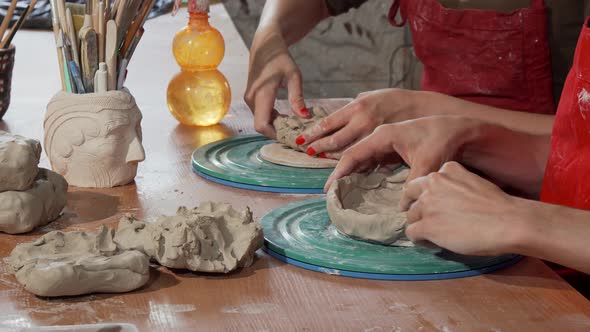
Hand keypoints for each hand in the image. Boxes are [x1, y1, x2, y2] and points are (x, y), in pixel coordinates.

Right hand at [244, 27, 309, 137]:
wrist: (265, 46)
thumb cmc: (280, 58)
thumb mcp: (294, 76)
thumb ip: (297, 97)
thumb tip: (304, 116)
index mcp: (261, 94)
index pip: (261, 125)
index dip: (275, 134)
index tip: (291, 135)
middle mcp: (251, 99)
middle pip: (262, 126)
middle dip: (278, 131)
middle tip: (297, 131)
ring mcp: (249, 99)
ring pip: (261, 121)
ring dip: (276, 125)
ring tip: (293, 123)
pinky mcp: (251, 98)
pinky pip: (260, 115)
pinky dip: (272, 119)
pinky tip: (285, 116)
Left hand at [297, 89, 416, 157]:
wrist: (425, 110)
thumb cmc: (396, 101)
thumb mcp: (372, 96)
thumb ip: (354, 106)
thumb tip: (335, 118)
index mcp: (358, 107)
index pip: (329, 122)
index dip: (313, 132)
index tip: (301, 140)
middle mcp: (363, 122)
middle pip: (335, 140)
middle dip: (319, 147)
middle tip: (308, 153)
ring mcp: (373, 137)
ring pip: (347, 153)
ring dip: (332, 158)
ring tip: (321, 160)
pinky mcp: (384, 150)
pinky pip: (364, 161)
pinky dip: (353, 165)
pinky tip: (345, 169)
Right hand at [324, 116, 480, 190]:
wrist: (458, 129)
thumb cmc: (442, 140)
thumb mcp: (428, 163)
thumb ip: (413, 184)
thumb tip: (401, 208)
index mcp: (383, 134)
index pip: (354, 154)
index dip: (340, 172)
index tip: (329, 188)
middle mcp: (380, 135)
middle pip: (353, 155)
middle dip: (339, 173)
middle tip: (329, 193)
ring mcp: (385, 140)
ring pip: (361, 157)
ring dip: (350, 172)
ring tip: (339, 191)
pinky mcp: (392, 147)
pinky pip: (371, 159)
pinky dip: (363, 171)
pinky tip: (359, 185)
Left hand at [401, 162, 517, 255]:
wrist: (507, 222)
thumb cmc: (497, 205)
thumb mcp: (473, 181)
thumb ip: (454, 183)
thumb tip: (447, 198)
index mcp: (446, 171)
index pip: (423, 181)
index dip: (422, 193)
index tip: (423, 202)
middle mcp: (432, 184)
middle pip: (410, 195)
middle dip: (411, 205)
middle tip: (416, 217)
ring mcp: (428, 205)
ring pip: (410, 216)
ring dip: (418, 225)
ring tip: (432, 235)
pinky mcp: (427, 225)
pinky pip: (411, 232)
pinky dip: (418, 239)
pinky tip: (430, 243)